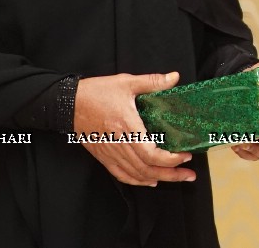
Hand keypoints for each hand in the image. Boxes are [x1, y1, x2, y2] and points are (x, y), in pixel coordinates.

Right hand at [73, 71, 195, 186]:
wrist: (69, 103)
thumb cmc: (97, 92)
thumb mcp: (126, 82)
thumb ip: (152, 82)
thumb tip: (174, 77)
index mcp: (127, 127)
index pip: (151, 154)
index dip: (170, 159)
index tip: (185, 155)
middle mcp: (119, 144)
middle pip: (148, 168)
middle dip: (172, 174)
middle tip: (189, 175)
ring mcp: (111, 153)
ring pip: (136, 174)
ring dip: (158, 179)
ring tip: (176, 178)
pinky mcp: (104, 156)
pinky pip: (121, 175)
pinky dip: (137, 181)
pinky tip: (150, 181)